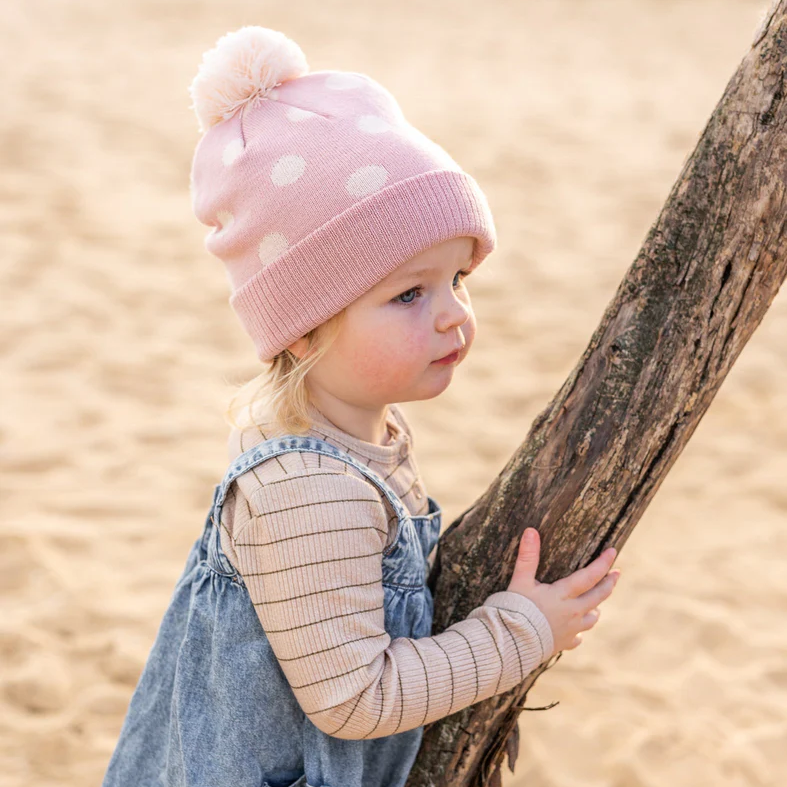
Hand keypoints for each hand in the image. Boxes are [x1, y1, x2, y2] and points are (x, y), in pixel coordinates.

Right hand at [506, 527, 619, 654]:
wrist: (511, 643)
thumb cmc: (515, 610)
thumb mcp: (520, 581)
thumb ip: (527, 556)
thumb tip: (531, 531)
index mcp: (563, 595)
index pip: (589, 576)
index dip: (603, 563)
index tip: (613, 552)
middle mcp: (571, 613)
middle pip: (597, 597)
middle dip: (609, 583)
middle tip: (616, 574)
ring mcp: (569, 630)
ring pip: (591, 619)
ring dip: (595, 609)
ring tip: (596, 604)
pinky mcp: (561, 644)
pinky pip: (576, 639)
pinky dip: (578, 633)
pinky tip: (577, 633)